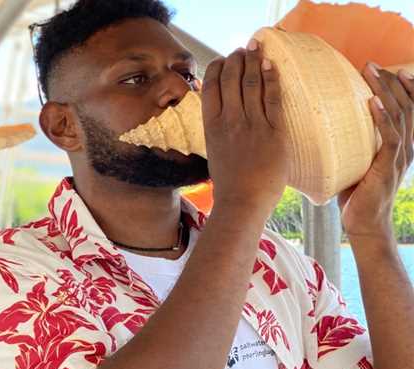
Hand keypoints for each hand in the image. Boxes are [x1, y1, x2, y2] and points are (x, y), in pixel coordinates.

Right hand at [201, 41, 289, 217]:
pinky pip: (273, 97)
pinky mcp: (274, 131)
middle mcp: (230, 121)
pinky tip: (272, 66)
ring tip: (257, 50)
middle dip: (238, 59)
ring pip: (252, 83)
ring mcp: (252, 124)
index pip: (211, 86)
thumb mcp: (214, 151)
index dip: (218, 68)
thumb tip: (221, 118)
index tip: (224, 60)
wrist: (242, 201)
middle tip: (244, 50)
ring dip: (255, 61)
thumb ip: (218, 131)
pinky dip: (272, 78)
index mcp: (211, 126)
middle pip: (232, 78)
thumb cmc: (229, 182)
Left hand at [339, 66, 413, 240]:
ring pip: (399, 114)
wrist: (364, 224)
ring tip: (372, 72)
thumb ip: (353, 146)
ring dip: (385, 91)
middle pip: (405, 104)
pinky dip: (382, 117)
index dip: (400, 87)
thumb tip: (326, 129)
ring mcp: (399, 156)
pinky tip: (373, 102)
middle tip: (371, 63)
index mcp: (399, 144)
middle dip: (390, 81)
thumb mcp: (357, 164)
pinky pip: (389, 136)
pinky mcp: (388, 166)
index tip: (386, 67)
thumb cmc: (356, 195)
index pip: (407, 108)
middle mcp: (404, 146)